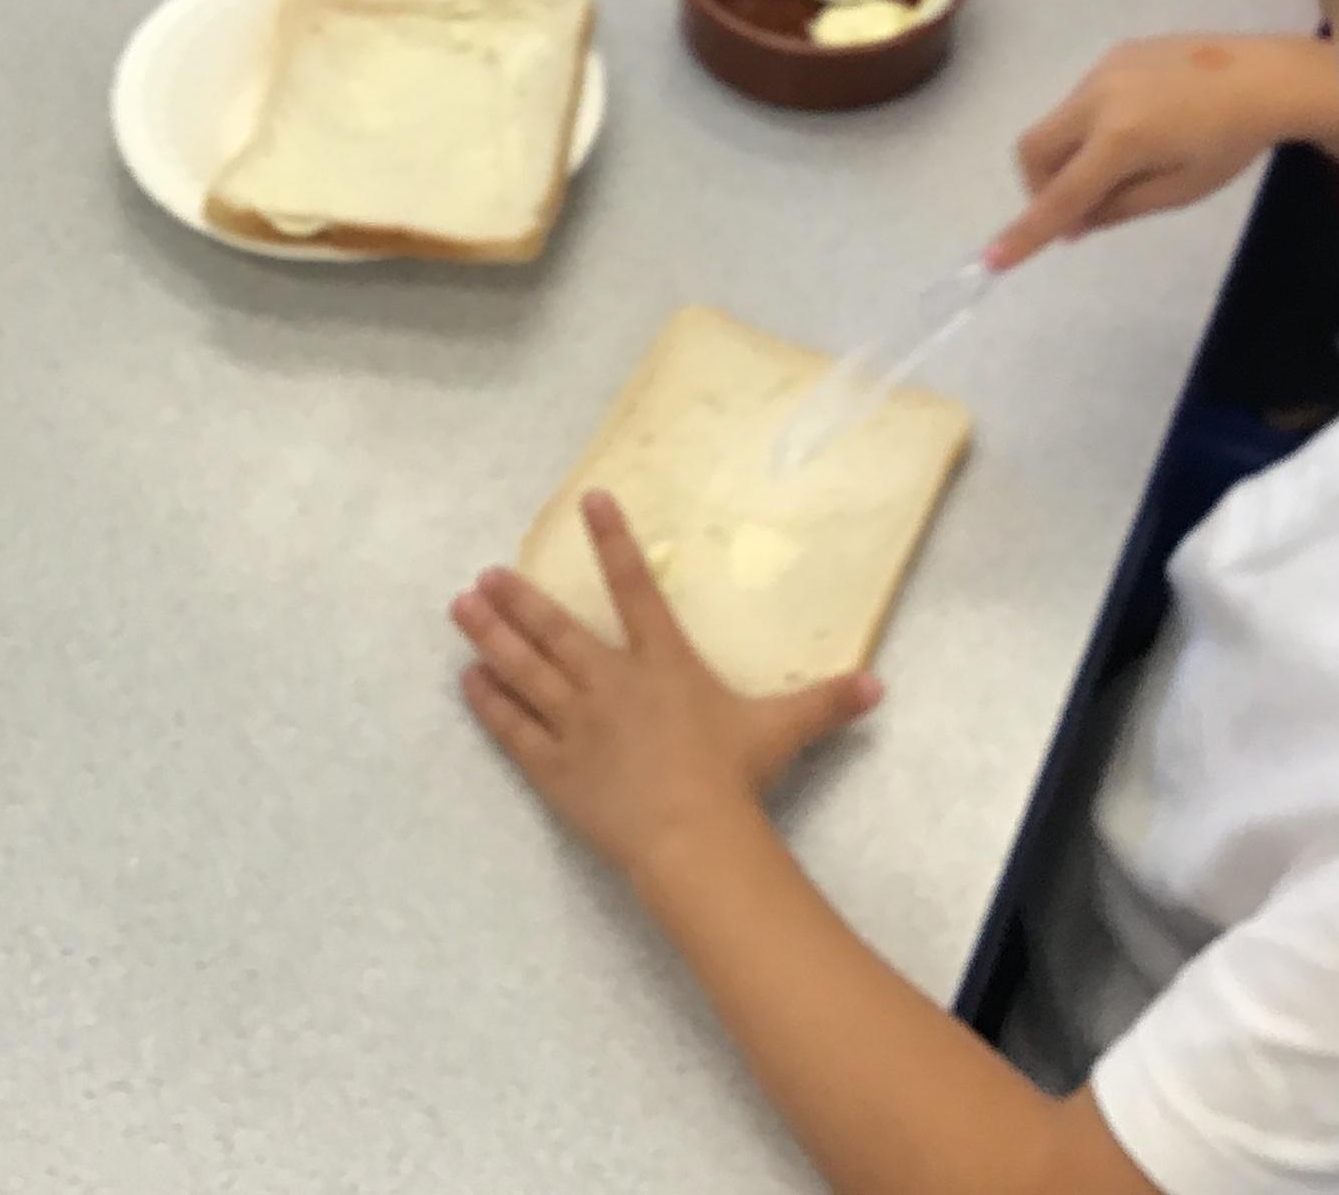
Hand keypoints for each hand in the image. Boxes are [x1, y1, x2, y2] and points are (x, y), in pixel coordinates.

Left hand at [453, 496, 881, 875]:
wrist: (690, 837)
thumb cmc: (734, 777)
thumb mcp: (784, 731)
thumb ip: (826, 702)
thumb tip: (878, 685)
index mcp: (664, 664)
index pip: (635, 590)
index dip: (612, 542)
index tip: (589, 502)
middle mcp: (612, 683)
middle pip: (556, 630)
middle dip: (519, 598)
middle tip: (485, 574)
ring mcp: (576, 725)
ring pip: (523, 671)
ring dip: (489, 638)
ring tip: (460, 608)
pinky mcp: (554, 768)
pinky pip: (513, 728)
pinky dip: (489, 703)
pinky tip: (468, 681)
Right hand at [993, 33, 1338, 267]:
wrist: (1268, 77)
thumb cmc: (1230, 144)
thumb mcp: (1178, 191)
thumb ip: (1117, 209)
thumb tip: (1070, 225)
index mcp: (1120, 139)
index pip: (1060, 196)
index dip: (1025, 232)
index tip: (991, 261)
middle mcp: (1099, 97)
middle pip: (1034, 148)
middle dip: (1041, 185)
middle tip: (1080, 207)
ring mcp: (1105, 68)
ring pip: (1057, 122)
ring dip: (1070, 154)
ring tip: (1124, 164)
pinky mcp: (1117, 52)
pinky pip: (1083, 99)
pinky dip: (1089, 127)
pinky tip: (1140, 128)